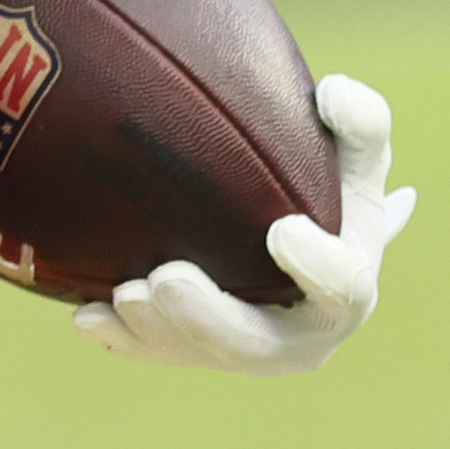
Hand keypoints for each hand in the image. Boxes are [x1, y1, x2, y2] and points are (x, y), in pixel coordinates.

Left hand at [74, 75, 414, 375]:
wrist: (286, 231)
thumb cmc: (326, 186)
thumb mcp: (355, 151)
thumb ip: (362, 119)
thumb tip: (330, 92)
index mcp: (347, 292)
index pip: (344, 292)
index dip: (317, 269)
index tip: (281, 229)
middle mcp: (299, 340)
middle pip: (256, 344)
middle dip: (208, 319)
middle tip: (163, 279)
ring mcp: (243, 353)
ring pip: (198, 355)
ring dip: (158, 331)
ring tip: (125, 292)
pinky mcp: (196, 355)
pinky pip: (155, 356)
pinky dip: (122, 339)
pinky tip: (87, 317)